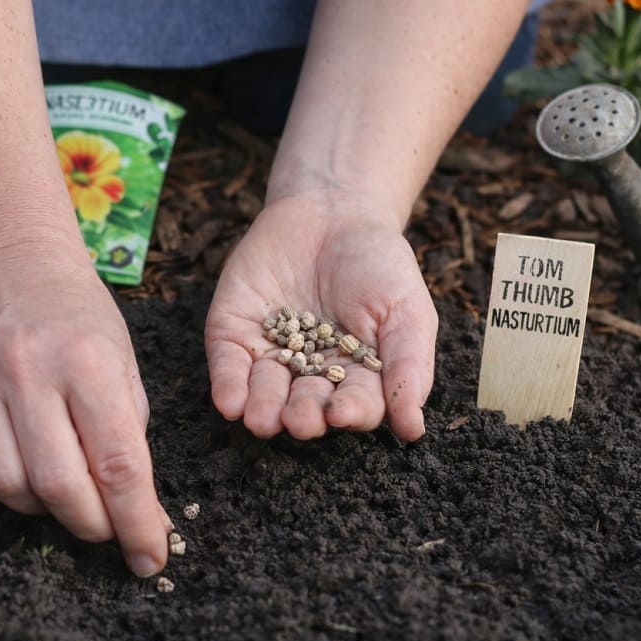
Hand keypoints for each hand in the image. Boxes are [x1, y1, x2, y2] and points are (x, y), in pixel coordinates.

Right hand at [0, 243, 170, 576]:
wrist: (12, 263)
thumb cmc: (79, 319)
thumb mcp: (122, 361)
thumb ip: (127, 432)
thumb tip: (136, 511)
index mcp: (88, 360)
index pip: (117, 462)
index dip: (136, 521)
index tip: (151, 557)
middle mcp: (28, 368)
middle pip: (58, 484)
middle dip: (90, 525)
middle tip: (106, 530)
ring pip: (6, 485)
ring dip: (40, 508)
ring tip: (61, 492)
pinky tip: (17, 471)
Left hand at [206, 193, 436, 440]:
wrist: (333, 210)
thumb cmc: (379, 264)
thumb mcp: (407, 311)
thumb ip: (409, 367)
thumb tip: (413, 430)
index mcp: (355, 378)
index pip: (354, 406)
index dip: (349, 413)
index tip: (343, 413)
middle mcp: (309, 375)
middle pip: (305, 405)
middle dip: (301, 415)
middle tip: (299, 420)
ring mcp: (269, 354)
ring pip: (263, 392)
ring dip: (262, 410)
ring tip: (261, 421)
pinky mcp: (234, 332)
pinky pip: (227, 363)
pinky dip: (228, 383)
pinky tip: (231, 402)